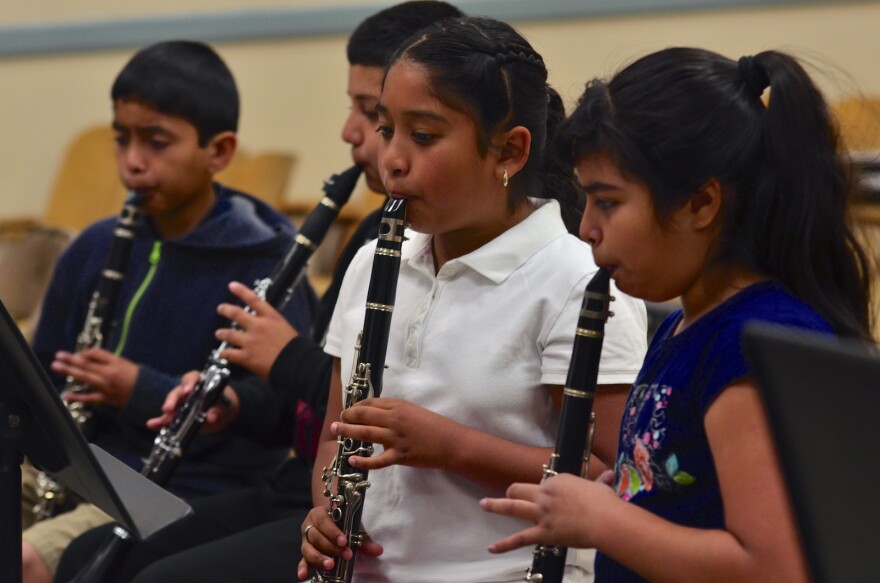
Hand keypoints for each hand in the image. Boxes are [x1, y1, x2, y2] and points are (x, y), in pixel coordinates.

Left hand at [55, 348, 138, 407]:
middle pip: (87, 364)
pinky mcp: (106, 398)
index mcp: (116, 362)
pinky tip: (65, 395)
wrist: (149, 395)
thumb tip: (89, 356)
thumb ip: (108, 359)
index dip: (85, 352)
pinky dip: (77, 397)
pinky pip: (89, 398)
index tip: (77, 353)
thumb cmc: (139, 378)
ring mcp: (106, 386)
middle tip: (58, 355)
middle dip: (71, 359)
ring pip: (85, 377)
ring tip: (56, 366)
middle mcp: (109, 373)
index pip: (96, 353)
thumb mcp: (125, 363)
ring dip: (69, 371)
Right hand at [146, 371, 239, 432]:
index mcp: (201, 383)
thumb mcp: (226, 405)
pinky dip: (159, 421)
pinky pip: (167, 418)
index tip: (187, 390)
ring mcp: (181, 404)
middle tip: (169, 408)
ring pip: (171, 405)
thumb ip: (219, 409)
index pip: (192, 378)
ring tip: (164, 419)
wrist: (223, 414)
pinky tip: (152, 425)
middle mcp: (188, 392)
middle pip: (178, 392)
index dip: (189, 383)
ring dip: (166, 412)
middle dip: (173, 399)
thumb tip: (211, 417)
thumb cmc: (225, 403)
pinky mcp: (178, 416)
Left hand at [215, 281, 298, 378]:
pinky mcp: (246, 357)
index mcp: (271, 318)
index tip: (232, 285)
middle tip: (221, 308)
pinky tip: (222, 353)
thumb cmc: (296, 348)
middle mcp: (258, 326)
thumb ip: (273, 326)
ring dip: (222, 333)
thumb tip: (266, 328)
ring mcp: (250, 341)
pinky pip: (230, 354)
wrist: (296, 364)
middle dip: (226, 310)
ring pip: (229, 334)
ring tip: (219, 333)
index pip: (253, 299)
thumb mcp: (286, 329)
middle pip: (236, 313)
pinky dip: (224, 354)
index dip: (241, 291)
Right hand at [297, 505, 382, 579]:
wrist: (331, 522)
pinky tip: (303, 575)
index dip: (333, 531)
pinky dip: (302, 567)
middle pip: (316, 536)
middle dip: (331, 547)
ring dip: (318, 558)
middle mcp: (309, 526)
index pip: (323, 521)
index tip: (344, 541)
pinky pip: (301, 560)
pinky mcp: (304, 553)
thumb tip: (378, 550)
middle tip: (345, 555)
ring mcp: (305, 541)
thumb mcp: (352, 528)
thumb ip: (363, 540)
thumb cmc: (342, 524)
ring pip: (307, 549)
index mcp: (319, 514)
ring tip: (330, 565)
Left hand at [331, 398, 457, 470]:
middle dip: (347, 417)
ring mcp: (395, 438)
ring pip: (365, 434)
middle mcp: (394, 419)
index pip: (370, 403)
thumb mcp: (414, 411)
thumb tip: (376, 415)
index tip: (349, 410)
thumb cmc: (434, 426)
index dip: (356, 406)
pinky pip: (377, 460)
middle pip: (363, 416)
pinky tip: (352, 460)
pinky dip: (363, 461)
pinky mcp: (399, 456)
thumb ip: (395, 412)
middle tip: (338, 420)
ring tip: (336, 431)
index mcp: (398, 406)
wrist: (451, 442)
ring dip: (347, 432)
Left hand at [479, 472, 618, 552]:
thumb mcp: (601, 487)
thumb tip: (609, 476)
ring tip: (483, 504)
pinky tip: (492, 548)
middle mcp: (545, 494)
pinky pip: (519, 538)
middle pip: (520, 489)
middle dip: (513, 492)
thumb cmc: (605, 502)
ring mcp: (541, 513)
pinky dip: (504, 545)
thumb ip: (601, 482)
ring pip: (513, 507)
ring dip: (496, 505)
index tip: (556, 499)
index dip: (548, 492)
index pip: (544, 484)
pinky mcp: (542, 532)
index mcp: (558, 481)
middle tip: (508, 494)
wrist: (604, 519)